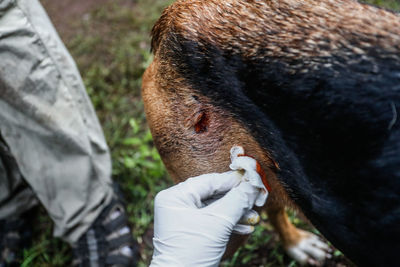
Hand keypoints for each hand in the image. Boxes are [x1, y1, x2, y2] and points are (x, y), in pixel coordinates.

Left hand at [150, 148, 267, 266]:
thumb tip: (254, 183)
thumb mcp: (218, 223)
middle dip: (236, 199)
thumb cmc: (193, 253)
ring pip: (214, 209)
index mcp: (174, 197)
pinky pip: (211, 221)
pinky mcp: (191, 233)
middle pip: (212, 194)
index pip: (209, 181)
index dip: (233, 180)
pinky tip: (246, 227)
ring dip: (235, 213)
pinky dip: (228, 223)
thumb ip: (237, 200)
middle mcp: (176, 205)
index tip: (253, 177)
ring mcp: (182, 219)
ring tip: (254, 216)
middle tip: (256, 197)